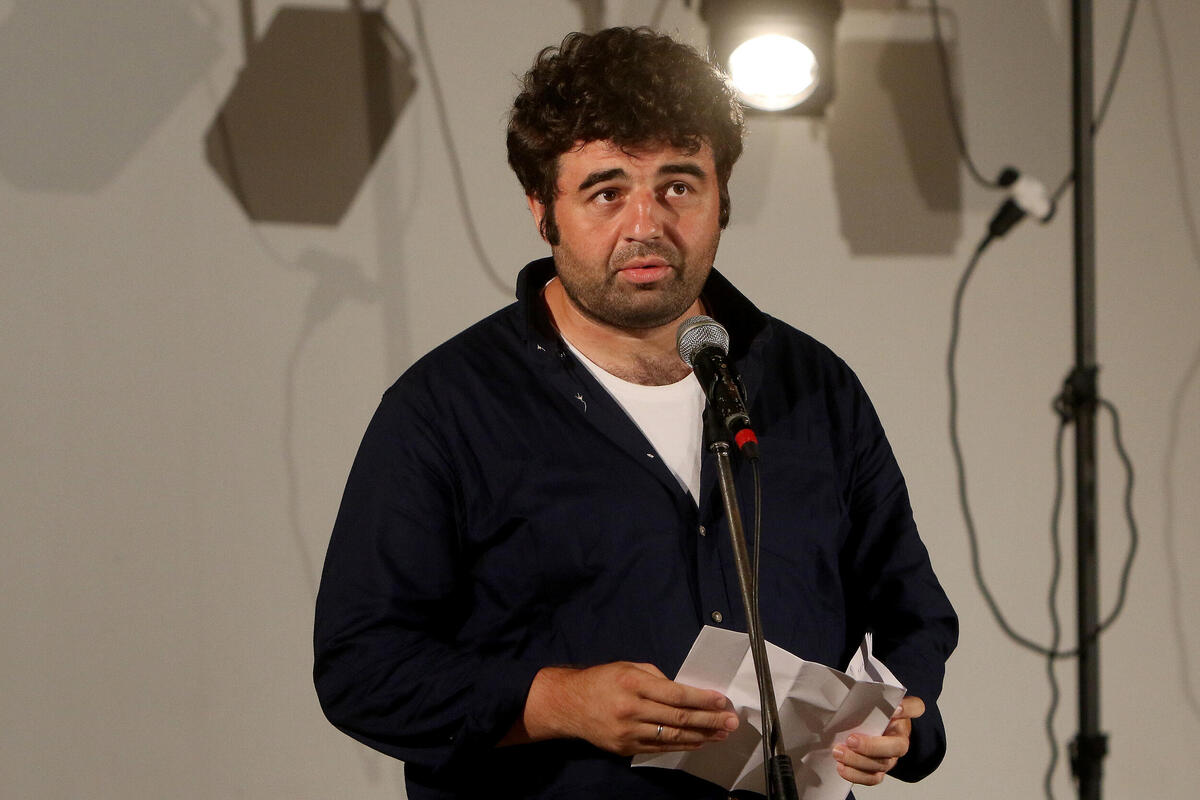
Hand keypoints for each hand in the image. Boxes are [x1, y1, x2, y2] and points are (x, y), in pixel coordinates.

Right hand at [508, 662, 738, 755]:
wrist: (568, 704)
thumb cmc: (602, 680)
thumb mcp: (628, 667)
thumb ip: (657, 678)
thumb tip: (685, 693)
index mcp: (633, 684)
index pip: (676, 694)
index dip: (702, 699)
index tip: (722, 701)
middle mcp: (631, 709)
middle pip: (678, 718)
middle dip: (709, 720)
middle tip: (731, 722)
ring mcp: (628, 732)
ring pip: (672, 737)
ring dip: (701, 736)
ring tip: (721, 734)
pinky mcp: (625, 748)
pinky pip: (660, 748)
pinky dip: (682, 745)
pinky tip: (698, 742)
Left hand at [832, 695, 924, 785]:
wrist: (869, 729)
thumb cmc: (872, 714)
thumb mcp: (872, 701)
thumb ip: (877, 696)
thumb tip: (879, 698)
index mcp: (902, 717)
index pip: (914, 707)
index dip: (907, 708)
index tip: (897, 708)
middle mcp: (900, 739)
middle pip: (895, 747)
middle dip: (871, 746)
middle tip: (851, 740)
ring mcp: (890, 757)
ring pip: (881, 765)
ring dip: (858, 761)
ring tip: (838, 752)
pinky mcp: (878, 770)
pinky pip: (872, 778)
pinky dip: (856, 775)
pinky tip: (841, 768)